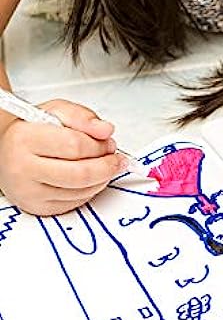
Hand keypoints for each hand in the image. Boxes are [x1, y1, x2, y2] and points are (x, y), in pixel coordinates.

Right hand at [0, 99, 126, 215]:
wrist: (7, 152)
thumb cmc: (32, 132)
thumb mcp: (55, 112)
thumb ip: (82, 117)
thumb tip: (105, 129)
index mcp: (24, 139)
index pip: (75, 145)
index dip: (100, 144)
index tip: (108, 142)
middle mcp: (22, 167)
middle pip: (81, 173)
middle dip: (107, 165)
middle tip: (115, 158)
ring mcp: (29, 191)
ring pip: (82, 190)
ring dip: (103, 178)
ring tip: (104, 165)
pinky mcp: (38, 207)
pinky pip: (77, 202)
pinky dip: (91, 190)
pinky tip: (90, 178)